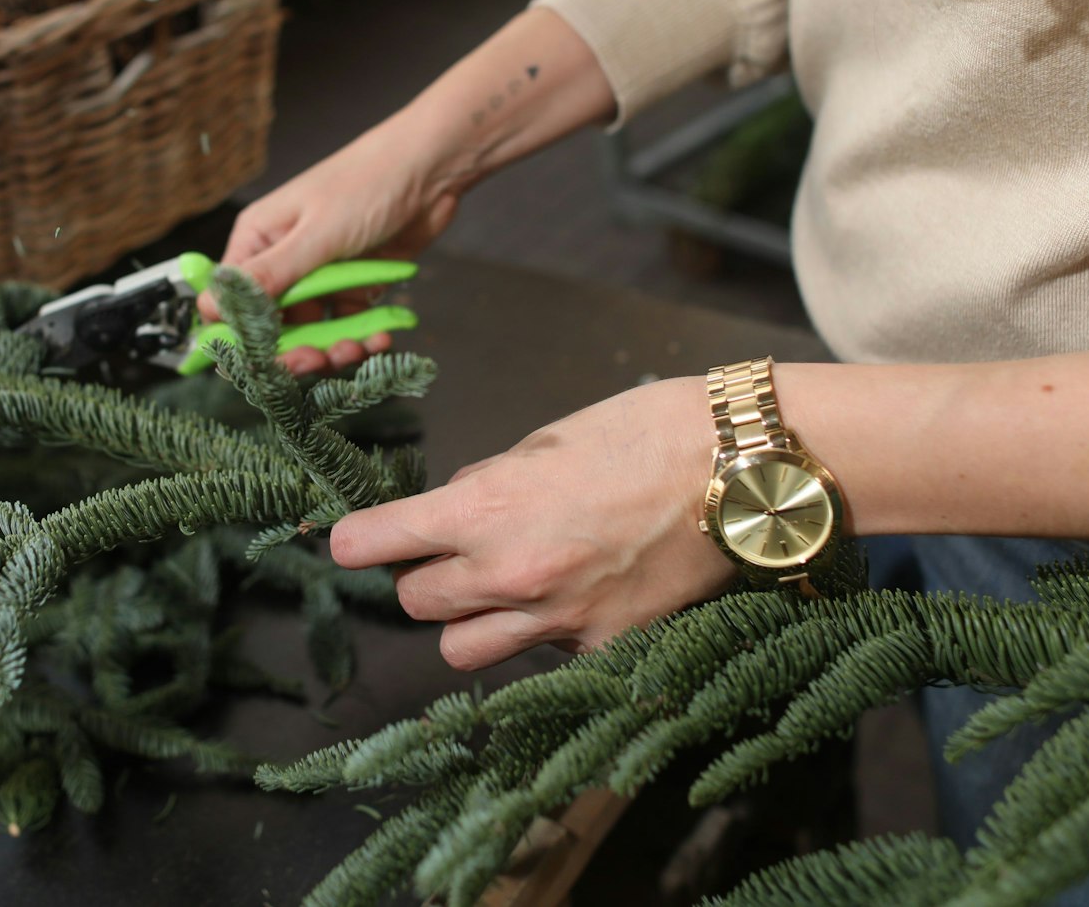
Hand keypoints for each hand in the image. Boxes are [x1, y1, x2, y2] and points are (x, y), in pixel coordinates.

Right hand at [201, 122, 461, 374]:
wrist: (433, 170)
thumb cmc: (368, 184)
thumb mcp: (316, 235)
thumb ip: (267, 278)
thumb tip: (209, 309)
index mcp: (259, 241)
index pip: (231, 302)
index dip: (242, 338)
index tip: (263, 363)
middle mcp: (283, 261)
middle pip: (271, 326)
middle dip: (292, 350)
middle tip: (316, 360)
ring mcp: (320, 276)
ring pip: (312, 332)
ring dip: (332, 349)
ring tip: (356, 348)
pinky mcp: (354, 286)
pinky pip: (347, 326)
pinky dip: (362, 339)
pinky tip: (380, 338)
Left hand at [330, 378, 736, 669]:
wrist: (742, 470)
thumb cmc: (648, 432)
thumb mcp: (548, 439)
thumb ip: (491, 480)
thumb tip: (456, 505)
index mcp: (485, 507)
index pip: (377, 543)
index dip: (353, 543)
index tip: (346, 543)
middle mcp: (509, 573)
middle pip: (416, 604)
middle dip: (422, 577)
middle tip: (451, 553)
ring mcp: (558, 621)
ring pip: (463, 651)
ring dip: (468, 621)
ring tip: (502, 589)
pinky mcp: (604, 649)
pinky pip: (541, 657)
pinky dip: (544, 634)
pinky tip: (579, 595)